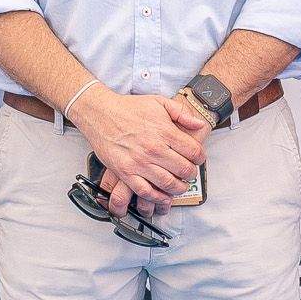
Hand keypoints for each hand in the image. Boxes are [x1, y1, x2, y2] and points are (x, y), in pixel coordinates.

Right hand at [74, 84, 205, 201]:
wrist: (100, 113)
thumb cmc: (129, 108)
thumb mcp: (159, 102)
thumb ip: (181, 113)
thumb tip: (199, 124)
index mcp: (165, 131)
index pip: (194, 152)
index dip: (200, 157)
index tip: (198, 159)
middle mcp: (154, 149)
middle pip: (184, 170)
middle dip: (191, 174)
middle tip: (190, 173)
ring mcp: (139, 162)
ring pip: (168, 183)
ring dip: (179, 188)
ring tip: (180, 185)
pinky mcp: (125, 172)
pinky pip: (145, 191)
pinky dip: (157, 197)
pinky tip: (163, 196)